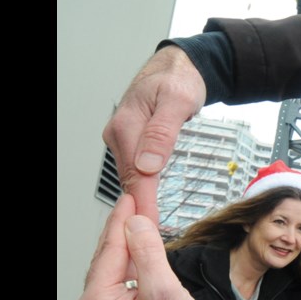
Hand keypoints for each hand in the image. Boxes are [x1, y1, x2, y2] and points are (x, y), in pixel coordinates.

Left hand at [73, 194, 219, 299]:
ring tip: (141, 226)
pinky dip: (131, 270)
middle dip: (123, 233)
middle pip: (107, 261)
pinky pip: (117, 289)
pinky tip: (141, 257)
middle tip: (136, 206)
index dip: (123, 221)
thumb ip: (147, 251)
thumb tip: (135, 223)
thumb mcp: (165, 289)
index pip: (109, 252)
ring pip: (112, 274)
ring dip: (128, 251)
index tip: (131, 199)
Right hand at [103, 46, 205, 222]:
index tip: (148, 225)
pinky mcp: (133, 139)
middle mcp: (120, 133)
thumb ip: (162, 133)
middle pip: (131, 178)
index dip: (142, 202)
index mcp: (128, 125)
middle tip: (152, 234)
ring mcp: (125, 137)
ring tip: (150, 223)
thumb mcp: (177, 102)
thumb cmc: (179, 78)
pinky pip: (136, 167)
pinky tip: (148, 199)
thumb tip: (148, 165)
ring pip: (132, 174)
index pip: (135, 174)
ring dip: (141, 198)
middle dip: (141, 206)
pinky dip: (143, 185)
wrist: (180, 65)